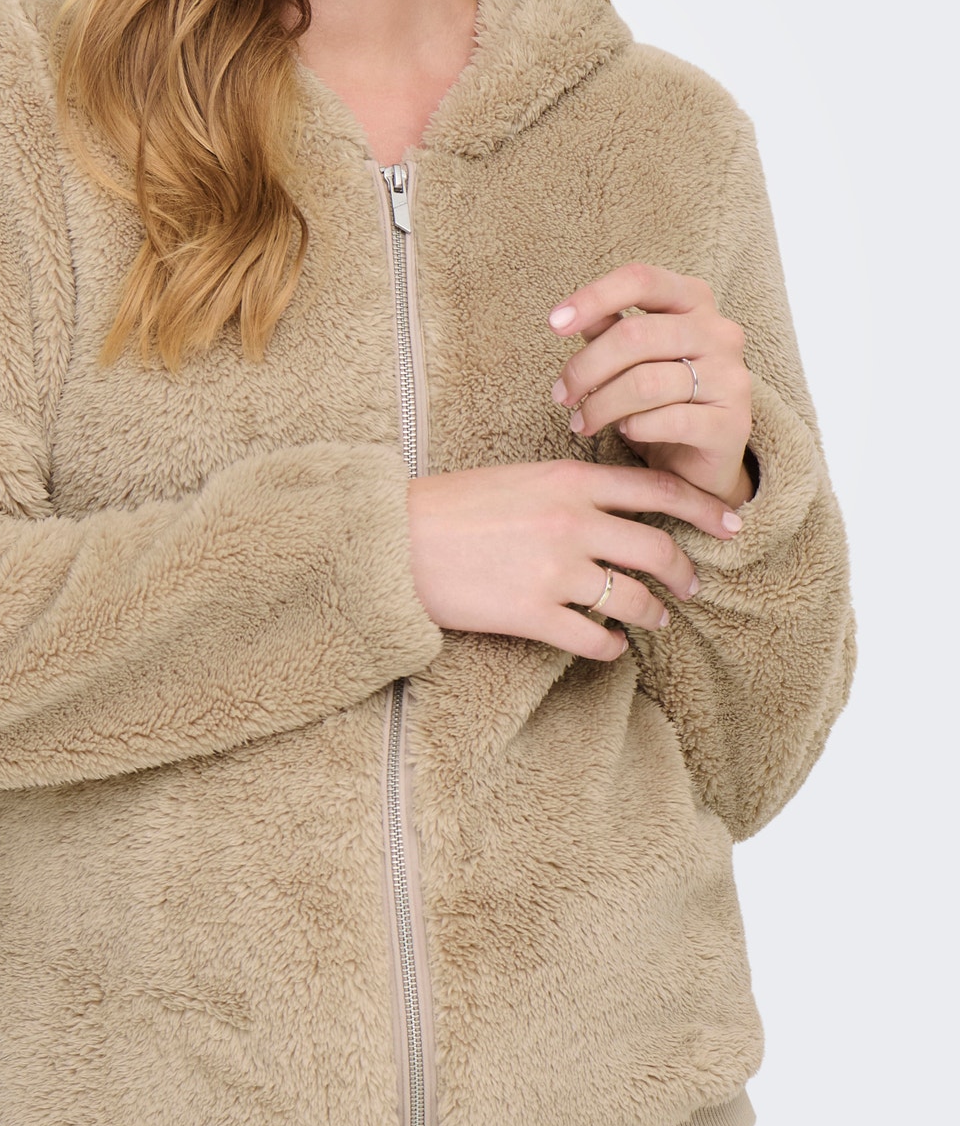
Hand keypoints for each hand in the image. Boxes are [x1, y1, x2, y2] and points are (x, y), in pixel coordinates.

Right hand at [407, 458, 742, 661]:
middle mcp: (572, 523)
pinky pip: (594, 639)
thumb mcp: (518, 478)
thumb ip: (570, 489)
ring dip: (654, 613)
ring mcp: (555, 571)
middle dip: (686, 570)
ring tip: (657, 618)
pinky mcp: (532, 615)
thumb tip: (614, 509)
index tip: (732, 523)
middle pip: (659, 548)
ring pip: (635, 599)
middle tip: (693, 583)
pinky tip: (611, 647)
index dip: (703, 507)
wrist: (395, 540)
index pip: (657, 489)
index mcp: (569, 480)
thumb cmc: (451, 506)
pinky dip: (611, 647)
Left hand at [547, 263, 754, 508]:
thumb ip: (607, 329)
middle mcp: (719, 333)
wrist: (704, 456)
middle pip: (635, 334)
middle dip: (585, 368)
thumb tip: (568, 317)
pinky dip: (636, 427)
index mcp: (694, 301)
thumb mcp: (631, 357)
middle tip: (561, 395)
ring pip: (646, 382)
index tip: (554, 324)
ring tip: (582, 422)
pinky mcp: (733, 424)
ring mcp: (731, 378)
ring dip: (601, 405)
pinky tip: (627, 432)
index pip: (641, 279)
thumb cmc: (662, 397)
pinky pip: (671, 420)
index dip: (593, 297)